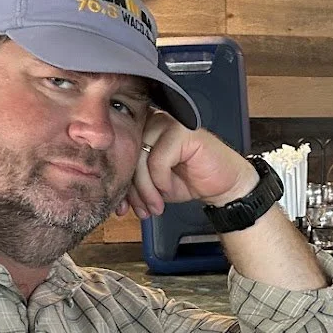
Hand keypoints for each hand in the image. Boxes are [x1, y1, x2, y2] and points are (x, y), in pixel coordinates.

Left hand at [120, 115, 258, 220]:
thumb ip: (133, 182)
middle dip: (132, 190)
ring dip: (146, 189)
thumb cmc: (189, 180)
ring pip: (142, 159)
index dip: (120, 183)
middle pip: (129, 157)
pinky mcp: (183, 131)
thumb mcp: (153, 185)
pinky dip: (161, 180)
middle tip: (142, 210)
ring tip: (156, 205)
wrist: (222, 184)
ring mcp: (169, 123)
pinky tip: (169, 188)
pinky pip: (158, 159)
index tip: (124, 207)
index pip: (120, 155)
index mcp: (142, 130)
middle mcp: (153, 121)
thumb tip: (110, 192)